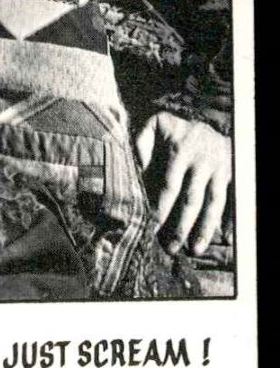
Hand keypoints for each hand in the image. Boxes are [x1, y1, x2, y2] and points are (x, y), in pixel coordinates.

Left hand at [135, 111, 230, 256]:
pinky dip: (230, 219)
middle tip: (171, 248)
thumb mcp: (156, 125)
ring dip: (204, 229)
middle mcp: (203, 162)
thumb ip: (142, 143)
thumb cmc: (176, 127)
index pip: (170, 185)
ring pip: (213, 204)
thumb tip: (134, 167)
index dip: (161, 207)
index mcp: (182, 151)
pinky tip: (226, 238)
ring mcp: (219, 169)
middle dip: (181, 226)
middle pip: (192, 200)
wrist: (210, 117)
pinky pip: (233, 199)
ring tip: (194, 250)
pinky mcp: (231, 174)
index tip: (152, 226)